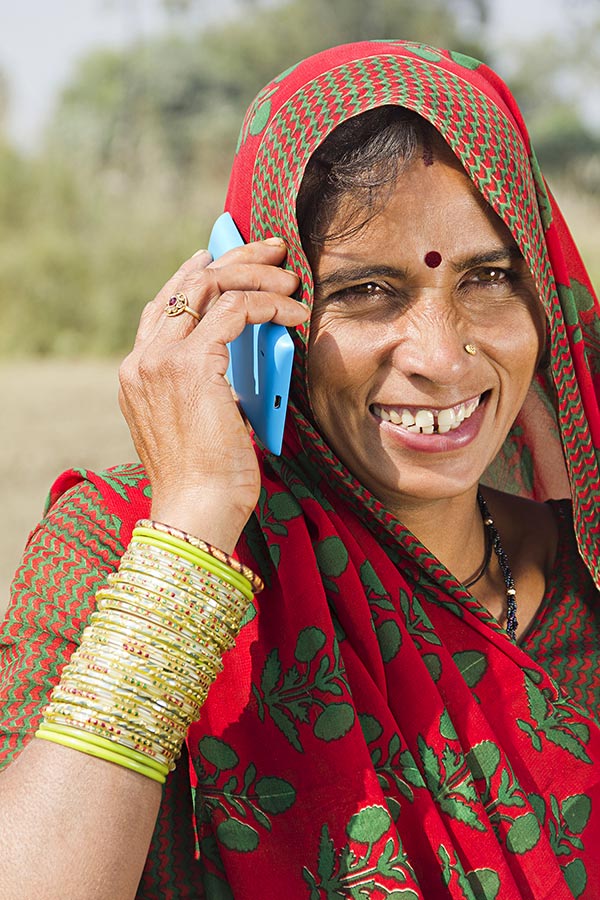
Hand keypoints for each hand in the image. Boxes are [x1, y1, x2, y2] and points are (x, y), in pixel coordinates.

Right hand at [119, 239, 305, 551]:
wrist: (196, 510)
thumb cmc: (206, 479)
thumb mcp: (201, 421)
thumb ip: (209, 383)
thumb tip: (246, 354)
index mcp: (139, 373)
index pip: (166, 305)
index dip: (196, 275)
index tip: (222, 258)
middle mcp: (143, 359)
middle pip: (188, 284)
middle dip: (233, 258)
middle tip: (270, 249)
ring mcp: (161, 360)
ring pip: (211, 287)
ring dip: (257, 275)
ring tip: (290, 279)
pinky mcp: (192, 365)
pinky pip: (237, 311)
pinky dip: (270, 305)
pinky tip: (294, 313)